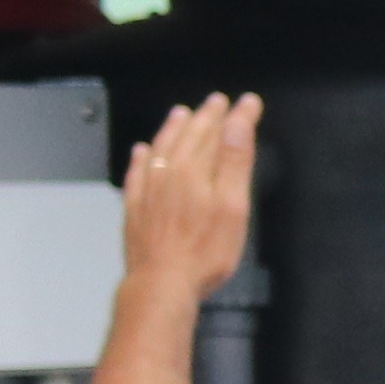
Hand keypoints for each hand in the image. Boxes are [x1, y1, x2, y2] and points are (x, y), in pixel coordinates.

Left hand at [119, 93, 261, 304]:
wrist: (161, 282)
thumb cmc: (206, 250)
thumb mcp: (232, 205)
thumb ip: (234, 161)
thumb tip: (237, 121)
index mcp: (196, 170)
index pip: (218, 133)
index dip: (236, 116)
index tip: (249, 101)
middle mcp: (169, 172)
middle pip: (189, 137)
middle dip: (206, 116)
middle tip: (217, 101)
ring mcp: (148, 189)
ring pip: (161, 149)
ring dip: (172, 128)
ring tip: (181, 113)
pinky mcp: (135, 208)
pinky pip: (136, 173)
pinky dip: (141, 158)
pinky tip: (142, 151)